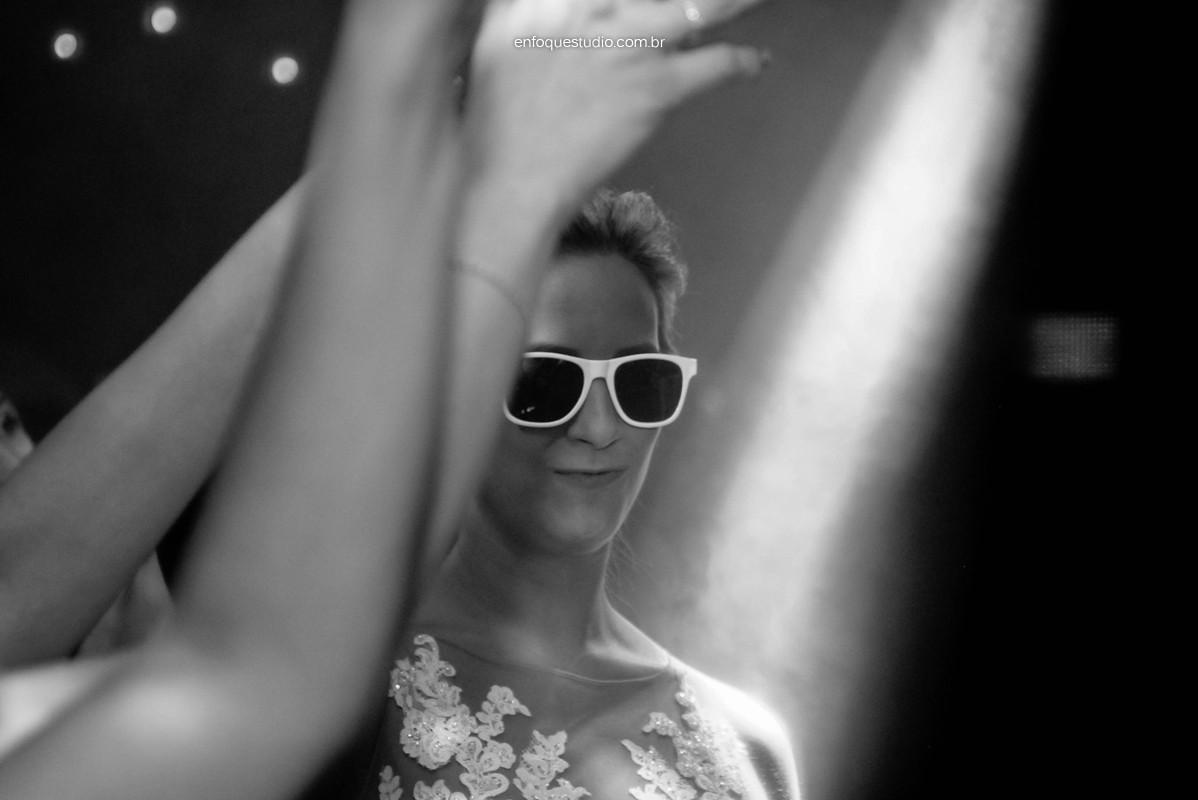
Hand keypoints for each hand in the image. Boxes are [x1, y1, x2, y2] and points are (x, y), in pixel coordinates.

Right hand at [464, 0, 768, 212]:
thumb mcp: (496, 52)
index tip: (636, 4)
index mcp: (540, 0)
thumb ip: (527, 17)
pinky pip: (714, 64)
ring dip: (732, 3)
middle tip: (696, 7)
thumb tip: (563, 16)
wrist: (508, 184)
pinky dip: (742, 61)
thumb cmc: (498, 133)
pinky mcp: (653, 87)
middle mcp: (584, 9)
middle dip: (686, 0)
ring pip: (698, 6)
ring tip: (749, 2)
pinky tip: (756, 61)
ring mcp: (624, 44)